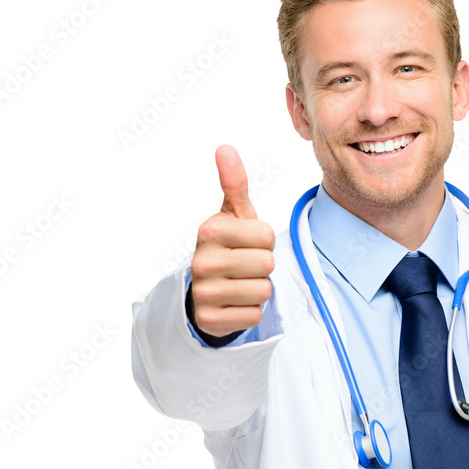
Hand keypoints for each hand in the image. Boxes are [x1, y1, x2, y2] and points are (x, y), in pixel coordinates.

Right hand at [189, 145, 274, 336]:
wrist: (205, 290)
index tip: (248, 243)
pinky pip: (253, 316)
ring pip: (263, 291)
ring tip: (241, 283)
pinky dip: (250, 312)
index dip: (265, 241)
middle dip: (263, 266)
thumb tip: (225, 148)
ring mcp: (204, 292)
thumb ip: (234, 183)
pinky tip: (235, 304)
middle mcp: (202, 261)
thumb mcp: (233, 215)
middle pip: (266, 263)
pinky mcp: (209, 320)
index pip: (266, 235)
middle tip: (246, 266)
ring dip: (259, 290)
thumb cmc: (229, 247)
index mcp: (210, 230)